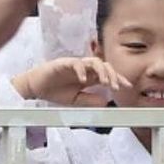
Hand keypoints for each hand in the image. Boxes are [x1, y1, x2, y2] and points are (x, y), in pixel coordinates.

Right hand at [12, 56, 131, 104]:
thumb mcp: (75, 100)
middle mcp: (85, 69)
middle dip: (113, 75)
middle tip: (116, 87)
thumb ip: (89, 100)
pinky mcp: (63, 63)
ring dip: (102, 71)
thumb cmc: (55, 91)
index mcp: (89, 76)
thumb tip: (106, 102)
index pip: (108, 74)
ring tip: (105, 83)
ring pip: (94, 61)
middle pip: (104, 66)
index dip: (118, 79)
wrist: (36, 87)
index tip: (127, 86)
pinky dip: (81, 70)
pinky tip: (84, 80)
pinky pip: (76, 63)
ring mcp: (75, 64)